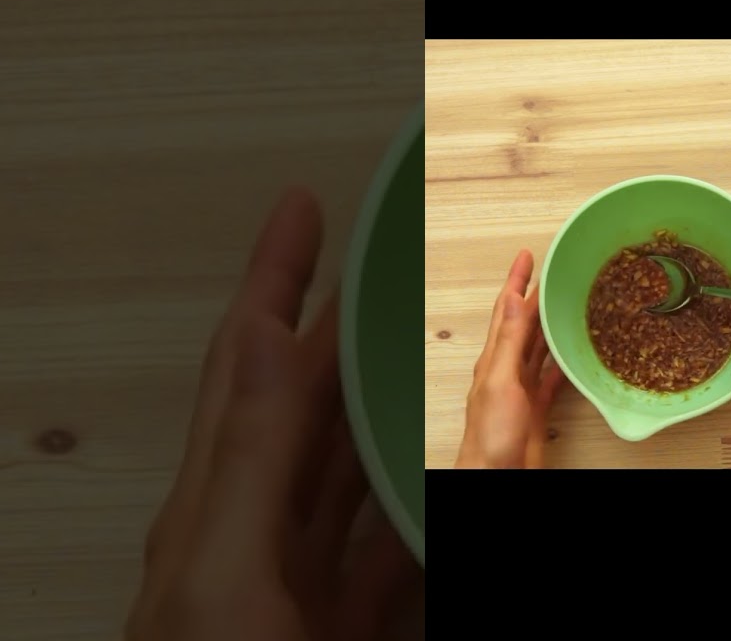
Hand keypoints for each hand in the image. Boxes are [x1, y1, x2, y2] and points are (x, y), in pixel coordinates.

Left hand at [125, 190, 419, 640]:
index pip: (248, 361)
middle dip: (332, 324)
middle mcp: (259, 533)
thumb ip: (250, 461)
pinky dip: (420, 496)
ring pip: (351, 466)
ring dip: (380, 402)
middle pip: (301, 402)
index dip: (271, 277)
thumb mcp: (223, 579)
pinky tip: (441, 475)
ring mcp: (308, 585)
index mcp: (217, 507)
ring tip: (410, 348)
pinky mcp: (351, 627)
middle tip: (370, 262)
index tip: (303, 205)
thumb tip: (275, 340)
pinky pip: (394, 542)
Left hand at [454, 250, 564, 468]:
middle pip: (523, 324)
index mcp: (495, 358)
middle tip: (550, 273)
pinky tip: (571, 355)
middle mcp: (507, 369)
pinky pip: (551, 378)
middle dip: (534, 296)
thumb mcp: (500, 381)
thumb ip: (509, 341)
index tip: (527, 256)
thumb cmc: (492, 435)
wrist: (497, 474)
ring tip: (563, 304)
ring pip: (537, 347)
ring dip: (548, 325)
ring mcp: (522, 389)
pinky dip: (561, 362)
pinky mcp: (536, 409)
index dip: (516, 280)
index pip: (507, 309)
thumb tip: (515, 301)